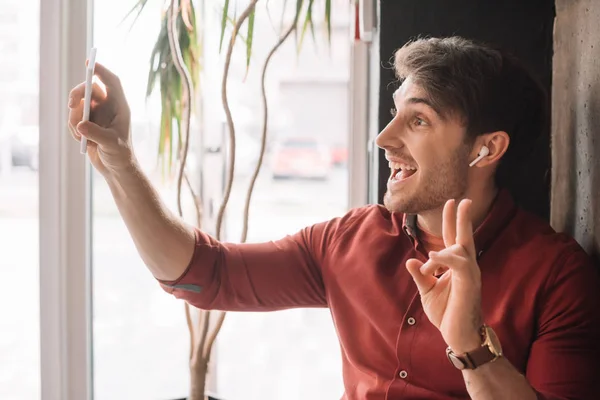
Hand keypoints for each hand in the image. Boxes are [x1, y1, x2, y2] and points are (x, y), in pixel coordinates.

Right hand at [68, 62, 133, 176]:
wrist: (116, 168)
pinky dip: (73, 129)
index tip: (89, 63)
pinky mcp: (86, 123)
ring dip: (74, 120)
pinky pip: (73, 119)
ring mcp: (96, 114)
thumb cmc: (121, 155)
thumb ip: (97, 134)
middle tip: (71, 105)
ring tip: (82, 137)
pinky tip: (82, 142)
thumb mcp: (111, 145)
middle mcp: (107, 107)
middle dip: (77, 94)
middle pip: (89, 89)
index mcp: (119, 107)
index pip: (111, 82)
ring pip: (77, 105)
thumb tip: (81, 125)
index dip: (101, 70)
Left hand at [406, 199, 482, 353]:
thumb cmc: (447, 313)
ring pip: (461, 248)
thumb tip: (411, 260)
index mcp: (455, 267)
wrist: (458, 336)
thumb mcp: (427, 291)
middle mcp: (466, 267)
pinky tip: (432, 261)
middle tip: (461, 199)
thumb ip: (420, 275)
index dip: (451, 221)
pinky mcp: (470, 284)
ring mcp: (470, 275)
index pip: (453, 239)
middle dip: (461, 218)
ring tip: (435, 251)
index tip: (451, 203)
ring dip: (445, 246)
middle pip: (464, 237)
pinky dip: (444, 259)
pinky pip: (458, 264)